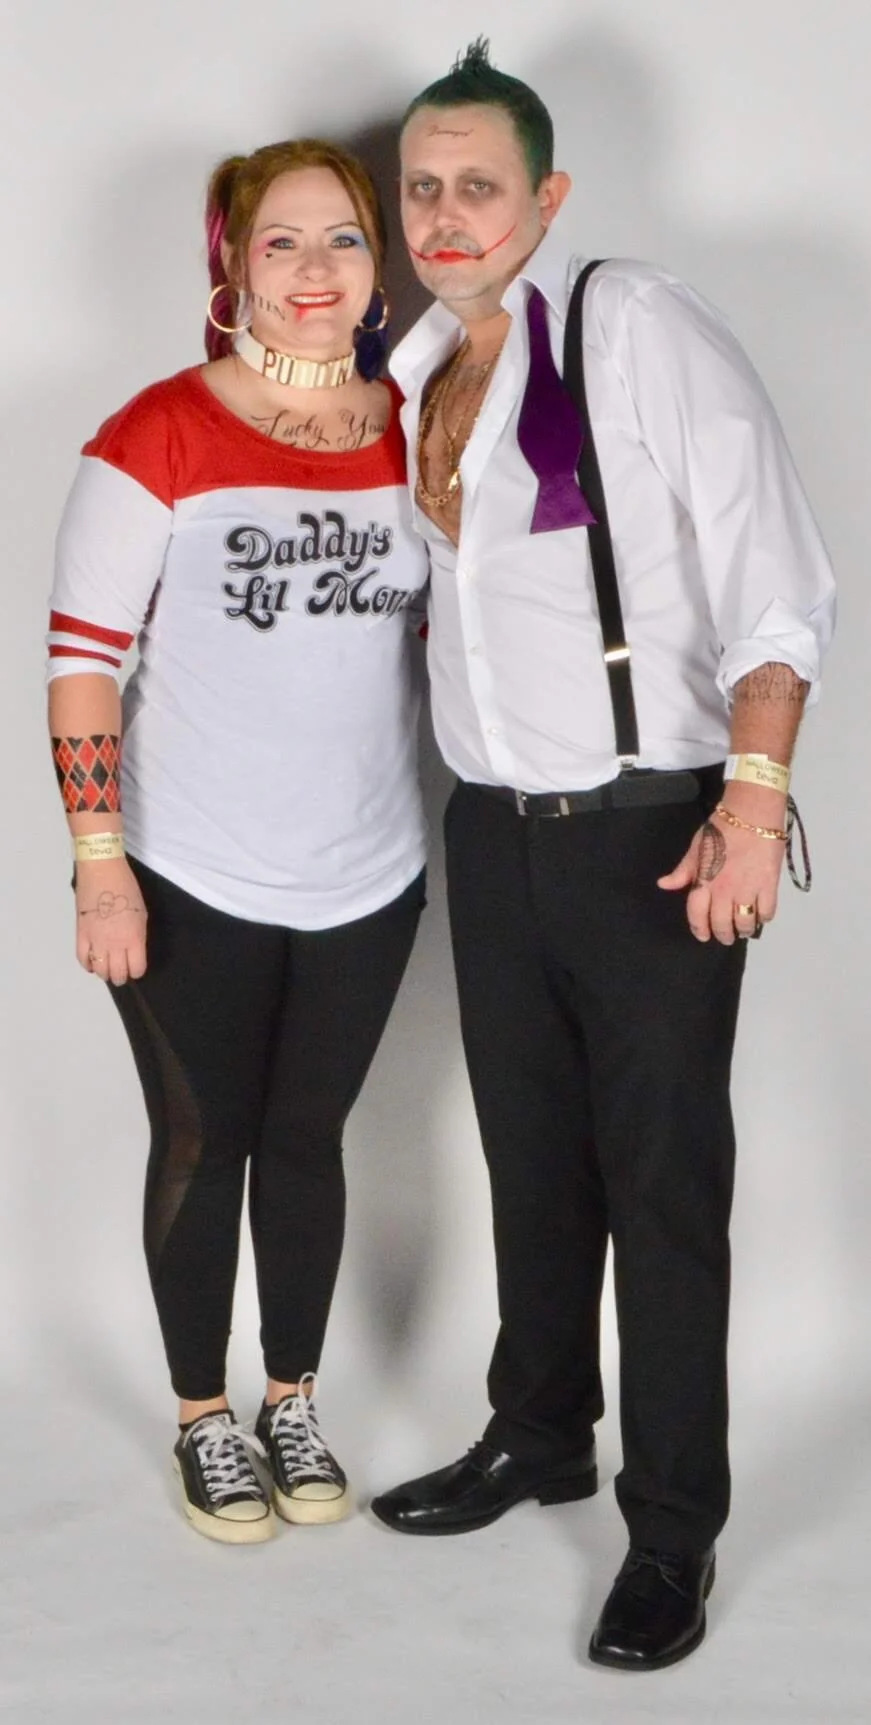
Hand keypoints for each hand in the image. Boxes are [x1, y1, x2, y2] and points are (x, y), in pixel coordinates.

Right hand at [75, 858, 147, 983]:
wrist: (102, 871)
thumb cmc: (127, 888)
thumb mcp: (142, 913)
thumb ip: (137, 935)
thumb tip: (133, 949)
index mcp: (134, 938)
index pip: (136, 968)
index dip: (137, 971)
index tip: (136, 967)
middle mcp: (115, 943)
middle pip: (117, 973)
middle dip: (121, 976)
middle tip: (121, 972)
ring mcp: (96, 940)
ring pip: (100, 970)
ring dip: (105, 972)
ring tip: (108, 968)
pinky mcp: (80, 933)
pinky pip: (82, 958)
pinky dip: (88, 964)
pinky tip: (92, 963)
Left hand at [657, 811, 784, 943]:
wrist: (752, 813)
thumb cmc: (721, 828)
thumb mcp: (696, 848)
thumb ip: (682, 871)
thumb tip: (664, 884)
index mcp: (704, 881)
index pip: (697, 914)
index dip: (700, 929)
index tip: (703, 935)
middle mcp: (725, 890)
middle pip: (722, 924)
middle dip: (724, 935)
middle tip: (726, 937)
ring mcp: (748, 889)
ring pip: (745, 922)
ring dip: (744, 930)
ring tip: (744, 929)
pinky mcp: (769, 885)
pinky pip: (767, 911)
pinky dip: (764, 917)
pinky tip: (761, 915)